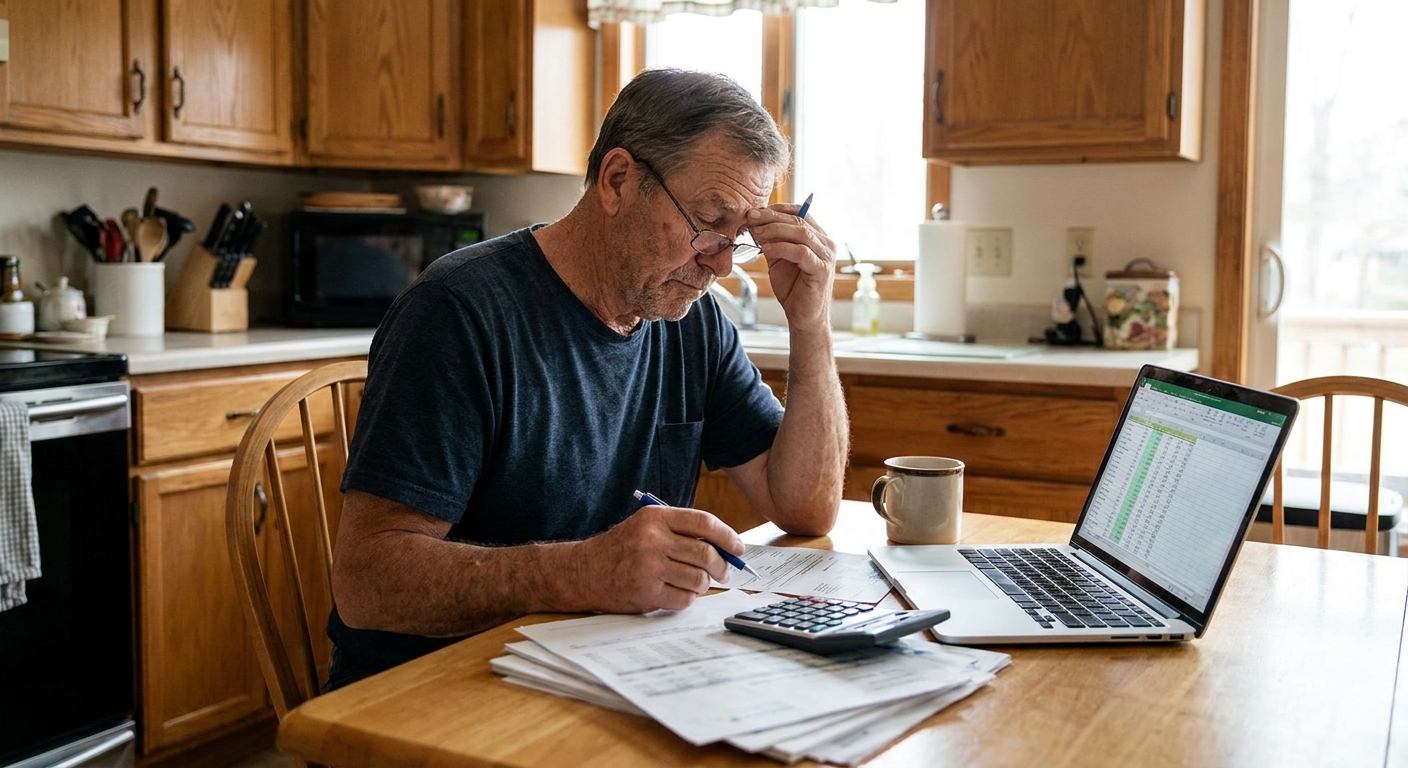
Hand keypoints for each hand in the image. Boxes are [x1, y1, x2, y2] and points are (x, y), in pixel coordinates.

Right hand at [568, 504, 742, 613]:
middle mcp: (652, 540)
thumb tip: (724, 548)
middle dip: (722, 566)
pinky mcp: (645, 592)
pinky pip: (684, 599)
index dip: (728, 536)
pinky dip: (687, 599)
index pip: (704, 522)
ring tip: (693, 583)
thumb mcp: (646, 527)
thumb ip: (680, 532)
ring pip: (699, 579)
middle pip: (706, 553)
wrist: (583, 572)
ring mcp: (648, 567)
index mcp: (655, 517)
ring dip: (702, 584)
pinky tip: (675, 593)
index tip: (739, 548)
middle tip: (725, 573)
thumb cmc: (620, 550)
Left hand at [747, 202, 835, 332]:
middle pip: (798, 219)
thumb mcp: (778, 258)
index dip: (776, 209)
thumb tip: (753, 222)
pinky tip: (765, 250)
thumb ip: (771, 240)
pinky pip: (801, 252)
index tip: (754, 211)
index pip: (799, 212)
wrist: (803, 317)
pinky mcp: (822, 269)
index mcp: (818, 237)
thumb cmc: (793, 288)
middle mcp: (826, 243)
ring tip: (755, 233)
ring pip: (800, 232)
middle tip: (750, 217)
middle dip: (771, 216)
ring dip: (774, 230)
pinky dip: (781, 248)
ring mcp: (826, 256)